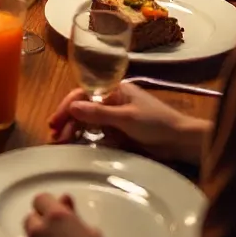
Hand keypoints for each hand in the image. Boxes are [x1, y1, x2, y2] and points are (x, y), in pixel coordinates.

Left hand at [21, 192, 108, 236]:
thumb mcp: (91, 232)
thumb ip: (74, 214)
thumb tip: (65, 200)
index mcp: (56, 215)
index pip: (41, 199)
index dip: (48, 205)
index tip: (55, 213)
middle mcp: (39, 226)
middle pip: (32, 216)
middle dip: (41, 222)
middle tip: (53, 233)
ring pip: (27, 233)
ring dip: (35, 236)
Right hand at [47, 83, 208, 163]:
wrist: (181, 142)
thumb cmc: (157, 123)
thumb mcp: (126, 117)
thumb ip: (99, 113)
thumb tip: (72, 107)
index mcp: (114, 90)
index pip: (83, 95)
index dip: (67, 107)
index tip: (54, 122)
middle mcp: (112, 101)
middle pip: (83, 108)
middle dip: (68, 120)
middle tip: (54, 136)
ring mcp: (116, 118)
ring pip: (89, 122)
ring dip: (75, 130)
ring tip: (62, 142)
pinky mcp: (120, 133)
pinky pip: (98, 134)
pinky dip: (87, 139)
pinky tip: (77, 146)